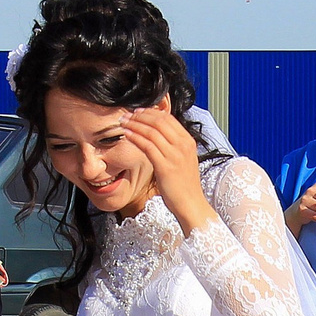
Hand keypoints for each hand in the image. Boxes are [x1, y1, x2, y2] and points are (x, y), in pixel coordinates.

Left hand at [121, 104, 206, 224]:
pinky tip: (127, 135)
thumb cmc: (184, 185)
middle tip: (127, 115)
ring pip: (151, 132)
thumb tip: (157, 135)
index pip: (168, 118)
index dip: (151, 112)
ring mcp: (174, 155)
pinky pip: (147, 146)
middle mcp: (183, 145)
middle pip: (159, 121)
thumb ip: (173, 146)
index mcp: (188, 141)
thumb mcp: (183, 159)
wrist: (191, 203)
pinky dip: (135, 138)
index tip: (138, 112)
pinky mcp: (165, 166)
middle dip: (140, 116)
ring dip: (135, 124)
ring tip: (124, 123)